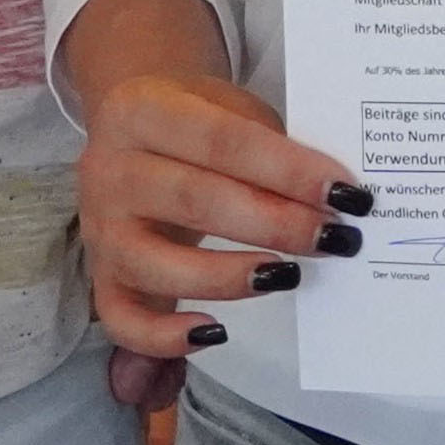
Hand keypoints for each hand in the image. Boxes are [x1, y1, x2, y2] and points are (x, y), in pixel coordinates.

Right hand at [76, 53, 363, 365]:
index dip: (287, 170)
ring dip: (230, 276)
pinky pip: (122, 319)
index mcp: (144, 110)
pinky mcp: (101, 277)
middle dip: (275, 225)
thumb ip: (273, 146)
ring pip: (156, 264)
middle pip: (195, 201)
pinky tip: (216, 331)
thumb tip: (336, 200)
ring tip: (289, 276)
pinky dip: (164, 337)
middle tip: (334, 238)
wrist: (133, 125)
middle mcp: (111, 169)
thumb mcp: (232, 108)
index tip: (345, 194)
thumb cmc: (199, 121)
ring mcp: (100, 228)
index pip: (224, 141)